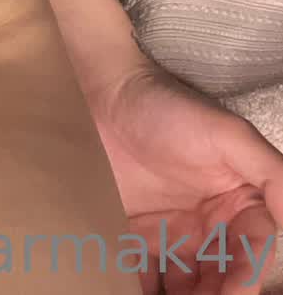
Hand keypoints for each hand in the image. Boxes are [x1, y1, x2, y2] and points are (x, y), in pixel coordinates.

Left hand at [84, 46, 282, 293]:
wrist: (100, 92)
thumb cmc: (168, 107)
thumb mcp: (227, 133)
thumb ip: (271, 174)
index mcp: (238, 205)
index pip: (251, 254)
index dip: (244, 279)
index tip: (232, 294)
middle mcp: (209, 225)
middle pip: (221, 277)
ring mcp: (171, 232)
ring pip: (187, 285)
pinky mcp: (132, 234)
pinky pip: (143, 274)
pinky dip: (146, 290)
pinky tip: (131, 293)